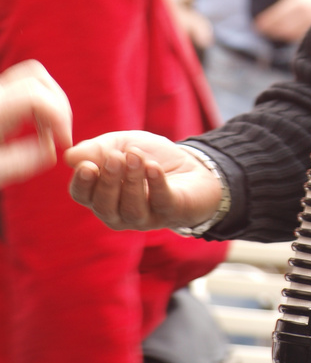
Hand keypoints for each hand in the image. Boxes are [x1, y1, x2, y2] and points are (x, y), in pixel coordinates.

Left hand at [0, 60, 72, 184]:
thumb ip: (19, 163)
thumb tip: (51, 151)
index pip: (36, 95)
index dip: (59, 116)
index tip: (64, 143)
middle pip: (37, 78)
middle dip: (58, 105)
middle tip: (60, 137)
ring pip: (32, 78)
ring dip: (51, 101)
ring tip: (50, 133)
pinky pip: (23, 90)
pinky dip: (39, 104)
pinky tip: (36, 130)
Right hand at [66, 132, 222, 231]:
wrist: (189, 163)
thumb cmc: (148, 156)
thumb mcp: (120, 144)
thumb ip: (96, 149)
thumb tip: (70, 157)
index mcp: (100, 195)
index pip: (82, 196)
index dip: (82, 183)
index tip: (87, 166)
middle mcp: (119, 213)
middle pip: (104, 206)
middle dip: (108, 181)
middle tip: (115, 157)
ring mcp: (145, 218)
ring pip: (132, 209)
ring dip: (132, 181)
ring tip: (135, 157)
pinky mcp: (171, 212)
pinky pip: (161, 203)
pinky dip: (156, 184)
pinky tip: (153, 167)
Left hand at [254, 0, 310, 43]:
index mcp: (300, 1)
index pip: (277, 16)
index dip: (266, 22)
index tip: (256, 25)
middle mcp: (307, 15)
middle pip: (283, 28)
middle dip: (271, 30)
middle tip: (262, 30)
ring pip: (292, 35)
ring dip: (281, 35)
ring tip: (274, 32)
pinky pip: (303, 38)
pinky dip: (293, 37)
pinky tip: (288, 34)